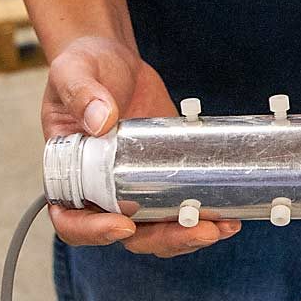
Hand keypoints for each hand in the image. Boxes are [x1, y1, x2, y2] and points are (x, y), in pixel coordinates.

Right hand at [43, 36, 240, 256]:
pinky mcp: (164, 178)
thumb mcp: (74, 72)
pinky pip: (180, 207)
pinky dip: (205, 215)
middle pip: (129, 234)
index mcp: (70, 174)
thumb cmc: (84, 67)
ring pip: (160, 228)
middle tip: (201, 230)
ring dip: (192, 234)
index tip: (124, 225)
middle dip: (166, 239)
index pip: (72, 220)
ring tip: (225, 225)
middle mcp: (102, 190)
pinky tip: (231, 212)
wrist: (117, 61)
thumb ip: (82, 93)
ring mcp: (135, 188)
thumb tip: (102, 121)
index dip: (95, 232)